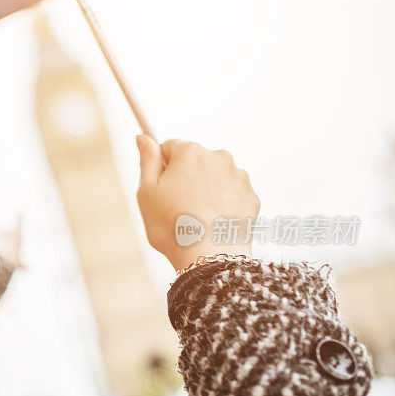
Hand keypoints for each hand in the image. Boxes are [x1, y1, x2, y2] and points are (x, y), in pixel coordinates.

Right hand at [135, 135, 259, 270]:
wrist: (210, 258)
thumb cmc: (171, 226)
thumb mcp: (147, 192)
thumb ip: (147, 160)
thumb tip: (143, 137)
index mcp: (189, 152)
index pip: (169, 147)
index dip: (161, 168)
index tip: (160, 189)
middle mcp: (218, 156)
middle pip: (194, 161)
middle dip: (185, 177)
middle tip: (176, 207)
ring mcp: (238, 176)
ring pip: (214, 177)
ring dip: (205, 189)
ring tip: (196, 217)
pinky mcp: (251, 196)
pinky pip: (231, 193)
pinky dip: (222, 203)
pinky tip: (213, 222)